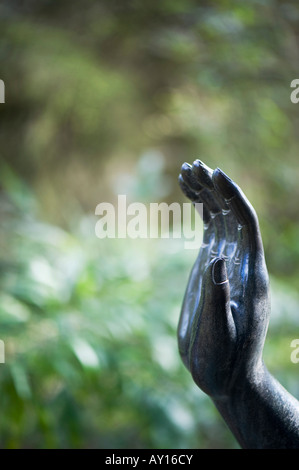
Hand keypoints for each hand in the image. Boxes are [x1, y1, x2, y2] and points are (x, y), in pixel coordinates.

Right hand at [177, 160, 269, 398]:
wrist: (225, 373)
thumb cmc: (224, 359)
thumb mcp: (220, 333)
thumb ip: (218, 297)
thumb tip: (217, 258)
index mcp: (249, 274)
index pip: (245, 224)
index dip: (232, 197)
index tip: (214, 174)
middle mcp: (240, 262)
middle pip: (231, 215)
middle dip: (215, 188)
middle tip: (193, 166)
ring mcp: (226, 263)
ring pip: (220, 219)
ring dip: (206, 194)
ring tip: (187, 172)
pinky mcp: (212, 267)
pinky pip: (209, 231)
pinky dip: (200, 211)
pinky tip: (189, 197)